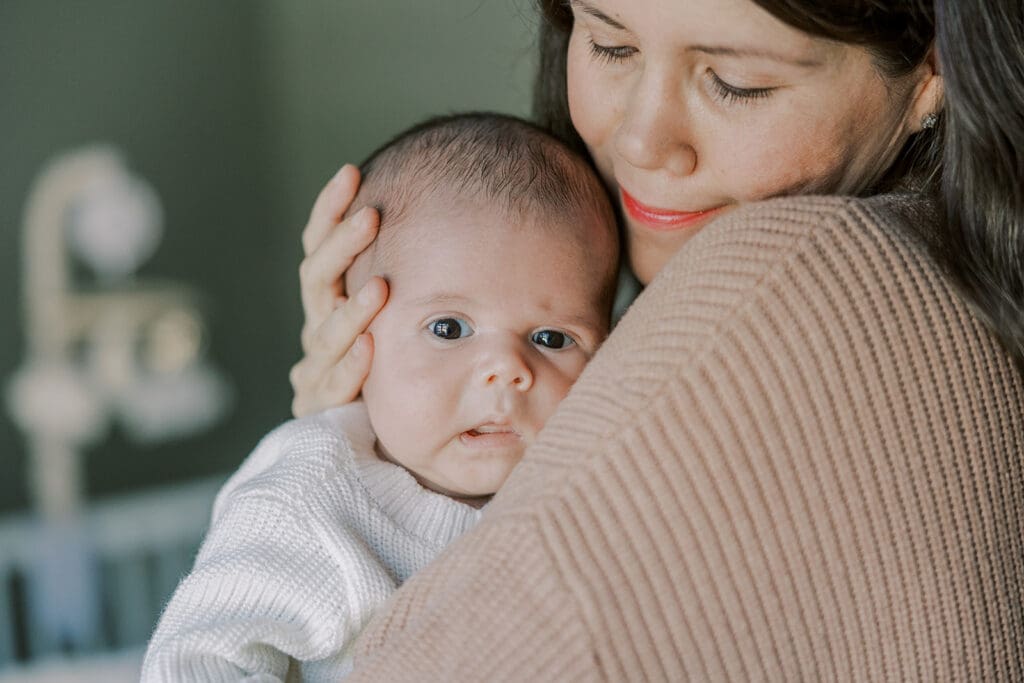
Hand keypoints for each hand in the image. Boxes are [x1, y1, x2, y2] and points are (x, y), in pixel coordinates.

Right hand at [290, 164, 387, 416]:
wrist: (372, 431)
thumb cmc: (395, 361)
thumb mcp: (401, 313)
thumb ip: (408, 273)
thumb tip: (448, 208)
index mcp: (329, 299)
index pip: (320, 246)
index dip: (330, 211)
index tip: (351, 172)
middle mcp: (317, 326)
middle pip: (317, 279)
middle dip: (342, 247)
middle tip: (370, 218)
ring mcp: (315, 365)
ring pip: (325, 332)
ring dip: (352, 310)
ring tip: (378, 287)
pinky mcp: (319, 406)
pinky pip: (335, 383)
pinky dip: (353, 365)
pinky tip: (370, 347)